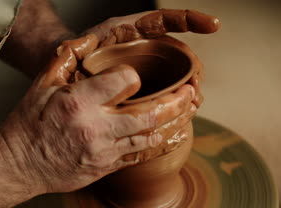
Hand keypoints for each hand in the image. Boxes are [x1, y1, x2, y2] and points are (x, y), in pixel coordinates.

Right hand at [0, 57, 194, 194]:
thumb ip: (66, 61)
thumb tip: (87, 40)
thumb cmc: (28, 124)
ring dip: (174, 123)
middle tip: (191, 92)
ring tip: (189, 110)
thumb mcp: (41, 86)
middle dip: (176, 102)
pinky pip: (139, 157)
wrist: (18, 166)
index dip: (134, 76)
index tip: (134, 77)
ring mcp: (103, 152)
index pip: (125, 81)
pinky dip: (159, 144)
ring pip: (150, 137)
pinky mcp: (105, 168)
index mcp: (80, 102)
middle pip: (149, 114)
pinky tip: (172, 134)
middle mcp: (96, 128)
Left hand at [82, 9, 220, 106]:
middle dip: (194, 69)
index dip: (189, 20)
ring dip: (190, 88)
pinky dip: (178, 103)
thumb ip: (77, 49)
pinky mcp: (147, 90)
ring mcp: (148, 69)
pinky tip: (184, 114)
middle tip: (196, 88)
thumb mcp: (73, 52)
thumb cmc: (72, 62)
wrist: (67, 80)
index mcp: (129, 33)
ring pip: (178, 75)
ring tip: (193, 103)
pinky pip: (168, 94)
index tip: (213, 25)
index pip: (163, 21)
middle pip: (178, 53)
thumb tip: (85, 46)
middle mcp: (143, 49)